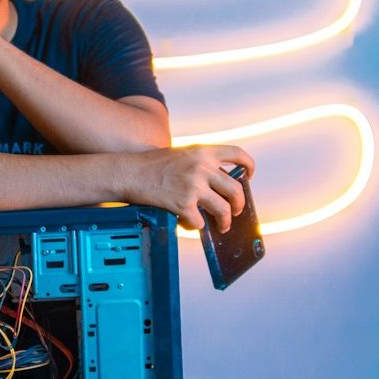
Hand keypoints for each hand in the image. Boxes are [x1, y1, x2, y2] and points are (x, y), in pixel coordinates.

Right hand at [133, 145, 254, 231]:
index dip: (248, 165)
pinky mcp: (184, 205)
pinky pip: (199, 222)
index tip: (249, 175)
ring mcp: (194, 187)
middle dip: (239, 204)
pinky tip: (188, 223)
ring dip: (225, 221)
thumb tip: (217, 183)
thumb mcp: (181, 154)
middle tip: (235, 210)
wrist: (130, 173)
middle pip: (236, 189)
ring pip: (224, 210)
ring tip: (222, 225)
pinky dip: (195, 226)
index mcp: (203, 152)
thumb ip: (200, 163)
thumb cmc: (150, 165)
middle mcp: (202, 168)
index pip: (237, 154)